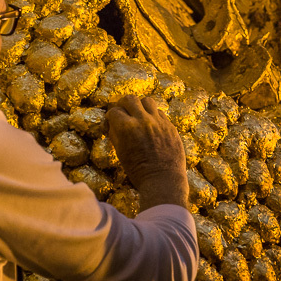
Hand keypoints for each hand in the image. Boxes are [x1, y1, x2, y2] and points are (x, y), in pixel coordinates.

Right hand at [105, 95, 187, 210]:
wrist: (163, 180)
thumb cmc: (138, 171)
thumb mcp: (120, 153)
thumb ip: (115, 134)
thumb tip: (112, 123)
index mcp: (126, 128)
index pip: (114, 111)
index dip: (110, 116)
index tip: (111, 121)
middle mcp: (143, 120)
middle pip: (130, 99)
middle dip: (123, 104)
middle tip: (123, 112)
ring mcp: (159, 122)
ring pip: (147, 101)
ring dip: (140, 106)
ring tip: (139, 115)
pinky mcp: (170, 126)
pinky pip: (160, 113)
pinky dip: (153, 116)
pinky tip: (152, 126)